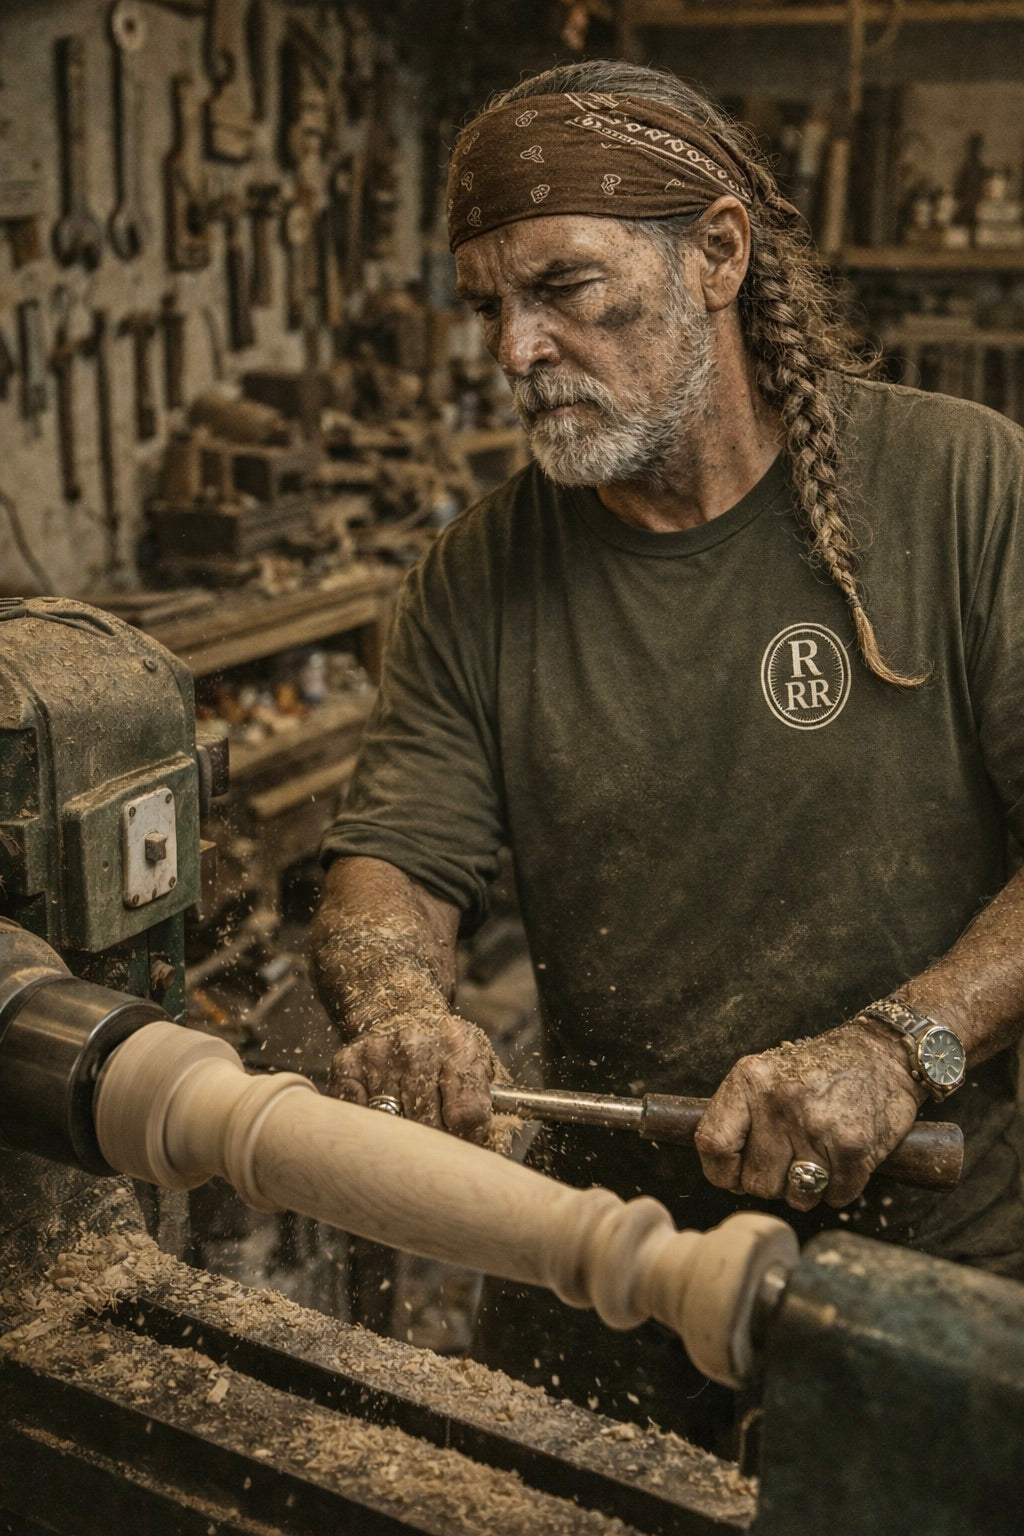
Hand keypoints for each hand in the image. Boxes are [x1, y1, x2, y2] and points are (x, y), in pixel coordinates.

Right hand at [328, 1010, 512, 1152]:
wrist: (400, 1013)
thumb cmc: (446, 1053)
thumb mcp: (481, 1065)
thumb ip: (498, 1105)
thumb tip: (496, 1151)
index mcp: (459, 1045)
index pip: (468, 1114)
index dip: (471, 1141)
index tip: (469, 1146)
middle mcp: (416, 1046)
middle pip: (428, 1127)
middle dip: (436, 1149)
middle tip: (439, 1153)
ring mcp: (378, 1055)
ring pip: (391, 1128)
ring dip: (402, 1141)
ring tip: (411, 1132)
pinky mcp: (347, 1065)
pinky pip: (359, 1118)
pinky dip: (371, 1128)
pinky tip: (384, 1115)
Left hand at [693, 1023, 927, 1210]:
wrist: (882, 1052)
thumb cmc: (820, 1070)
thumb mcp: (766, 1074)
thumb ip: (739, 1115)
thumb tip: (720, 1170)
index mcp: (749, 1080)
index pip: (713, 1145)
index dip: (723, 1172)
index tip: (737, 1173)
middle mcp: (778, 1101)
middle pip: (756, 1182)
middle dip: (774, 1181)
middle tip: (792, 1158)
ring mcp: (816, 1125)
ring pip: (796, 1196)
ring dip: (808, 1188)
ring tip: (819, 1156)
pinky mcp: (852, 1146)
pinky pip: (836, 1196)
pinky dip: (841, 1187)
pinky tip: (844, 1158)